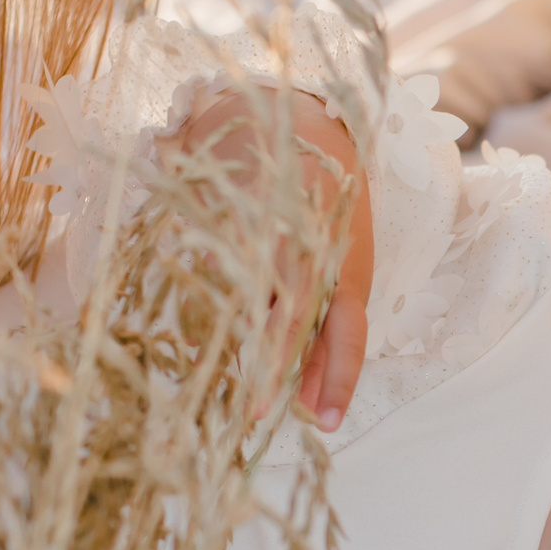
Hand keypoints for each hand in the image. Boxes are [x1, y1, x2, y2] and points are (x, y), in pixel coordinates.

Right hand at [178, 91, 372, 432]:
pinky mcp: (241, 210)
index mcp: (348, 272)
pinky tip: (200, 315)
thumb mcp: (339, 276)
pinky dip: (214, 288)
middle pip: (299, 320)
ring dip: (241, 337)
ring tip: (222, 367)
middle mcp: (316, 254)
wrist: (302, 125)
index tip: (328, 424)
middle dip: (277, 369)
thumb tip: (316, 407)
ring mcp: (277, 230)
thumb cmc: (326, 217)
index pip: (349, 336)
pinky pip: (223, 261)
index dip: (338, 380)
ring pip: (258, 294)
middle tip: (259, 413)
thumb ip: (326, 338)